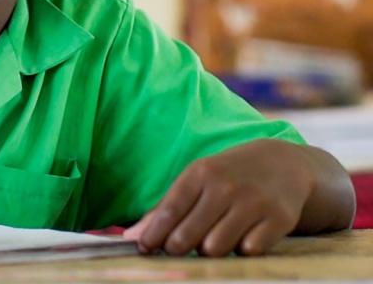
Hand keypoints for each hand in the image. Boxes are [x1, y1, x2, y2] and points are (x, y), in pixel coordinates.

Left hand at [123, 139, 345, 256]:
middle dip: (178, 249)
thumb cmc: (229, 175)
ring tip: (212, 240)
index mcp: (200, 173)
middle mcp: (224, 186)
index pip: (169, 211)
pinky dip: (242, 252)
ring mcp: (253, 202)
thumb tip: (132, 238)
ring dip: (210, 253)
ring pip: (217, 248)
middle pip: (189, 236)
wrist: (283, 163)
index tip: (144, 249)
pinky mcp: (279, 219)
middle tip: (177, 250)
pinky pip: (250, 252)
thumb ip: (166, 209)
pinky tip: (243, 239)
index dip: (153, 235)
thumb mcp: (197, 180)